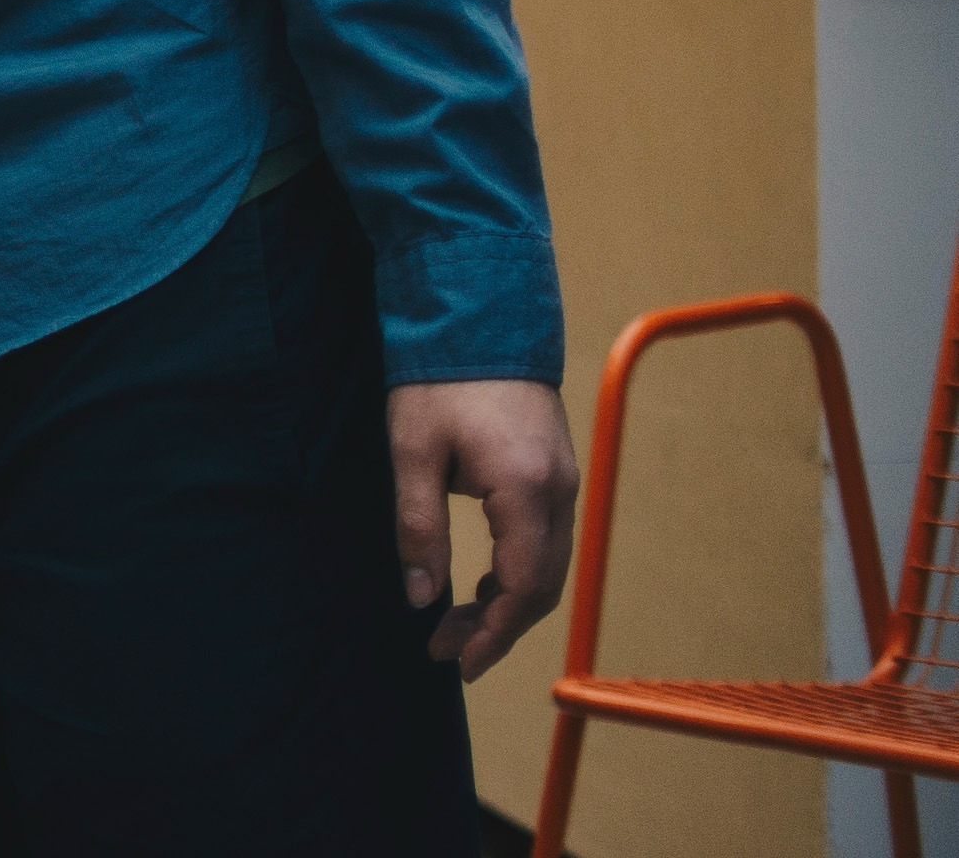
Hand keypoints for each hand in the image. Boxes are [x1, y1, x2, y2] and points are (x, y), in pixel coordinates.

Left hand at [391, 376, 574, 674]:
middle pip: (542, 585)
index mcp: (526, 488)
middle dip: (496, 626)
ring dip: (504, 602)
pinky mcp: (556, 474)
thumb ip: (418, 527)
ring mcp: (565, 482)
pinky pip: (545, 541)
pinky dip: (515, 572)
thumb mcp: (412, 452)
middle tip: (446, 653)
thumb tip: (421, 598)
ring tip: (454, 628)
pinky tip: (476, 586)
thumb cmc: (437, 380)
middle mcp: (560, 492)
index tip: (457, 661)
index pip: (522, 584)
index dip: (492, 630)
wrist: (478, 317)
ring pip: (547, 566)